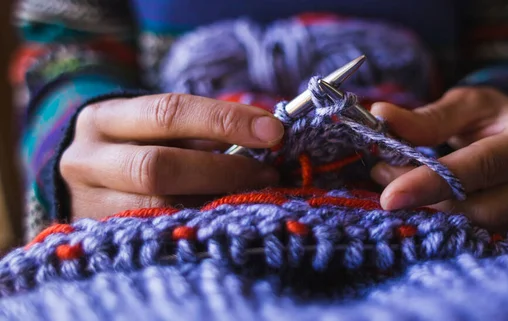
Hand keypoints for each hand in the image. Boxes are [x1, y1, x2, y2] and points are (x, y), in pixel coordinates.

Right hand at [60, 93, 283, 219]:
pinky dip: (199, 225)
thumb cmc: (135, 149)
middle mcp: (87, 160)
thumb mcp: (156, 130)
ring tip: (252, 197)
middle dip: (223, 170)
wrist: (82, 183)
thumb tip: (264, 136)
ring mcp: (87, 204)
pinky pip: (158, 234)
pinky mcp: (99, 238)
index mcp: (104, 119)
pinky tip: (225, 218)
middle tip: (267, 173)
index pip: (169, 112)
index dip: (224, 120)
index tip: (272, 131)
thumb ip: (201, 132)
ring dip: (216, 202)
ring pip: (158, 208)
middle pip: (158, 166)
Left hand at [370, 87, 507, 228]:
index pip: (482, 167)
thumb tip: (381, 115)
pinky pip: (471, 235)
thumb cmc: (493, 117)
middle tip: (384, 182)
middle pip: (481, 209)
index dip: (432, 182)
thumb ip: (427, 117)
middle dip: (426, 201)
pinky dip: (436, 221)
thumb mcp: (465, 105)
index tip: (390, 197)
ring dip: (427, 212)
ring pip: (473, 228)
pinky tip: (413, 203)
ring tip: (394, 187)